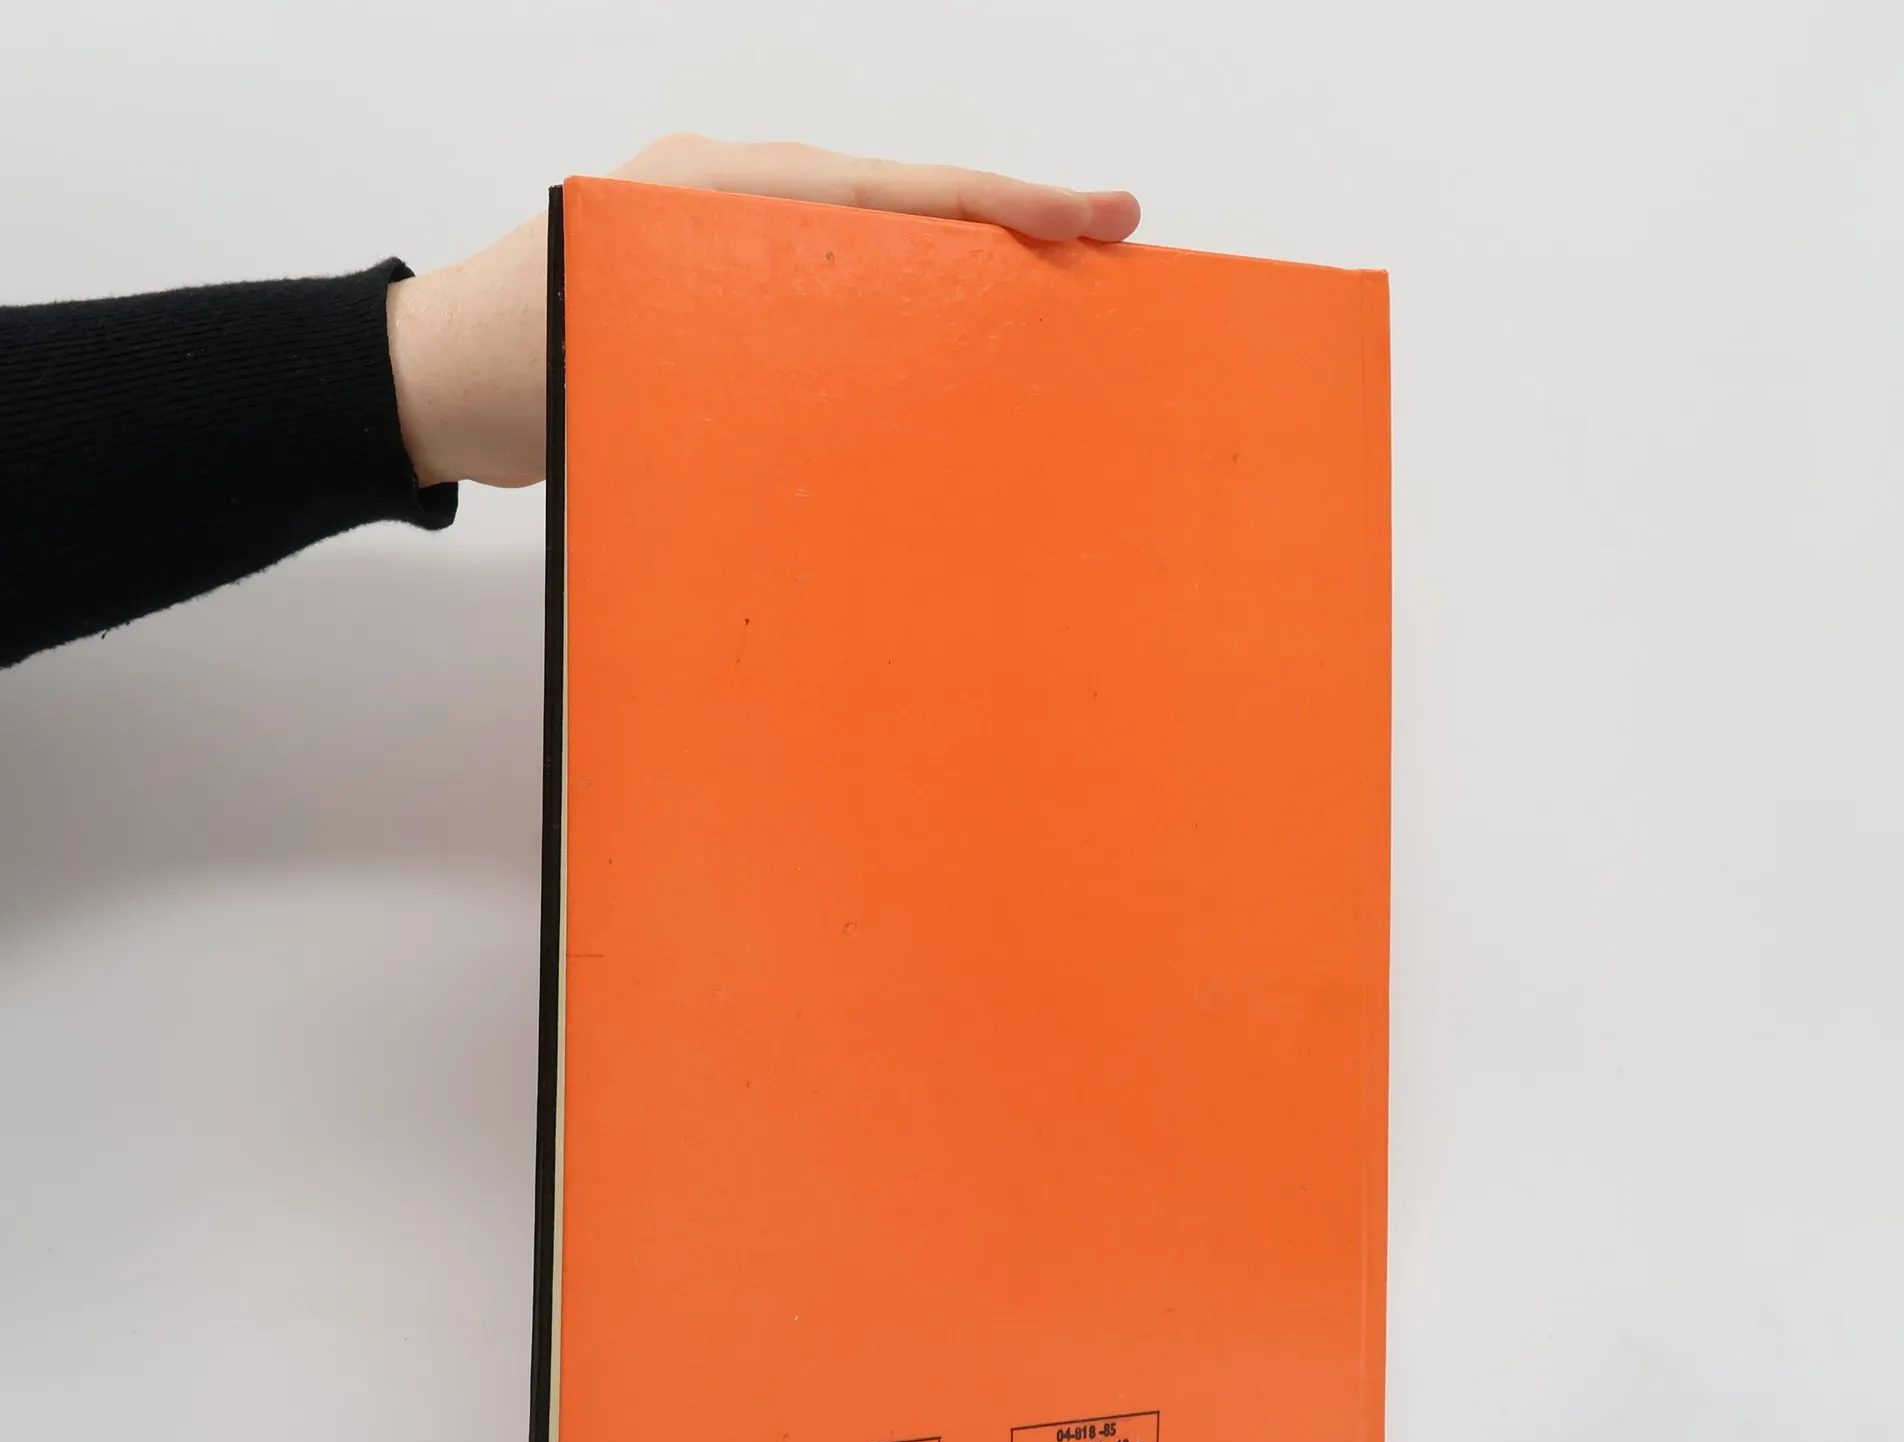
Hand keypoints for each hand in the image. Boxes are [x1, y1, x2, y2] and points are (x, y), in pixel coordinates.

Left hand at [387, 134, 1139, 490]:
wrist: (435, 381)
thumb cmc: (514, 363)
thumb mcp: (627, 358)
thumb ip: (731, 371)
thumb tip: (847, 419)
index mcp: (726, 194)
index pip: (895, 193)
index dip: (1004, 207)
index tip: (1098, 215)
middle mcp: (736, 204)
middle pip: (902, 210)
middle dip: (1002, 230)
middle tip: (1101, 250)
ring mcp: (728, 246)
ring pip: (871, 256)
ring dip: (949, 283)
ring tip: (1038, 318)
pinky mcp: (720, 301)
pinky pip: (828, 302)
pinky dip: (887, 325)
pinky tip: (932, 369)